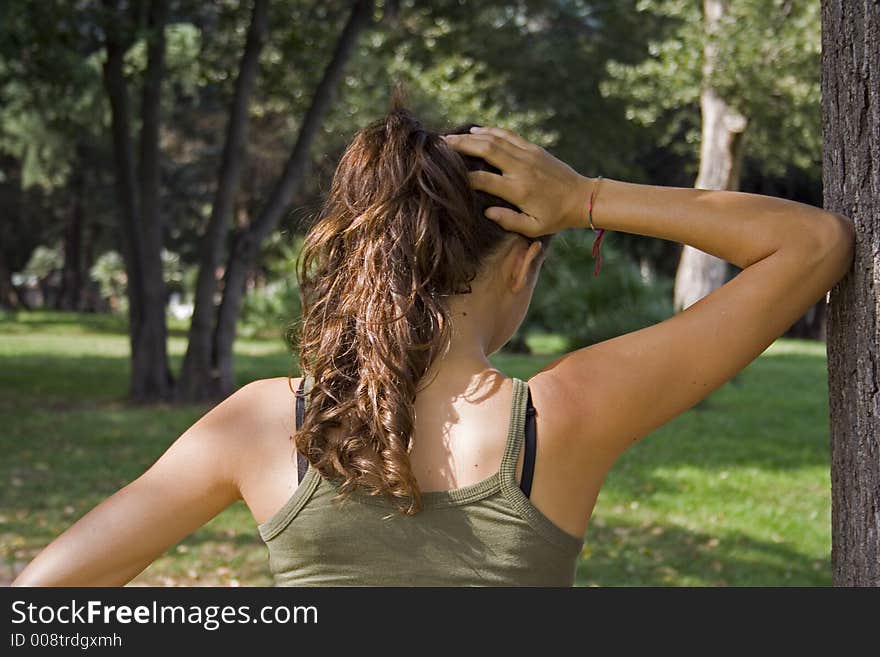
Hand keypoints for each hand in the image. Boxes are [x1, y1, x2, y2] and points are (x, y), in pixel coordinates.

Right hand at [442, 126, 592, 235]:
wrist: (582, 198)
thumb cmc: (555, 218)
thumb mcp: (533, 228)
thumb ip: (509, 221)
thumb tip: (486, 211)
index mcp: (518, 190)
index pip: (483, 179)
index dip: (463, 176)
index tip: (447, 176)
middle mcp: (521, 168)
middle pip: (485, 150)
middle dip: (460, 145)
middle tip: (440, 144)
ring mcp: (527, 155)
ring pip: (494, 139)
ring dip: (471, 136)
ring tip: (451, 136)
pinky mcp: (533, 148)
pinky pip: (508, 135)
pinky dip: (490, 131)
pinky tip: (476, 131)